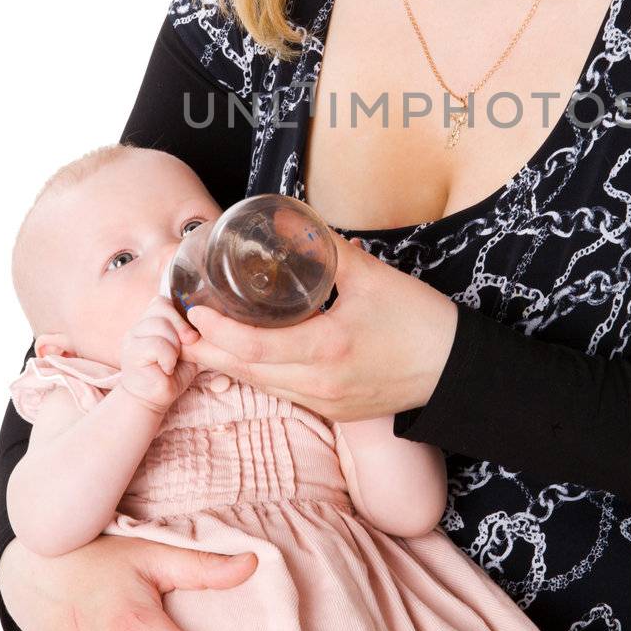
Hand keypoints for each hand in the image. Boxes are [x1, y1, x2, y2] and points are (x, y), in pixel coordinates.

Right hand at [119, 294, 201, 413]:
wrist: (153, 400)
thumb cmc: (172, 374)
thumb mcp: (190, 349)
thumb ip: (198, 333)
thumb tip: (219, 321)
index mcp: (150, 321)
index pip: (163, 301)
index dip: (180, 312)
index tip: (191, 333)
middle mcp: (138, 326)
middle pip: (162, 308)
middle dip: (181, 326)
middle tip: (189, 344)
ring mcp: (132, 338)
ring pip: (160, 325)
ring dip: (174, 345)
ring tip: (173, 360)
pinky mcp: (131, 353)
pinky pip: (157, 345)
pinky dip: (168, 357)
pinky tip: (166, 368)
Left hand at [183, 231, 458, 422]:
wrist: (457, 371)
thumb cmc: (420, 322)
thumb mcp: (374, 277)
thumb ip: (327, 249)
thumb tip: (289, 221)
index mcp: (328, 350)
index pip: (253, 349)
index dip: (215, 332)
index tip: (191, 311)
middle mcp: (320, 384)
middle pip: (244, 373)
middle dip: (204, 351)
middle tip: (174, 327)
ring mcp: (325, 402)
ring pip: (260, 386)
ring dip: (225, 364)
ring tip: (196, 338)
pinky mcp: (332, 409)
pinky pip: (282, 392)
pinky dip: (255, 373)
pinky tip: (242, 354)